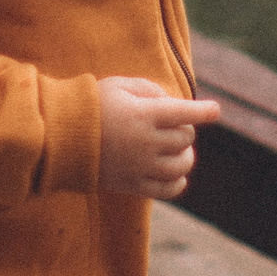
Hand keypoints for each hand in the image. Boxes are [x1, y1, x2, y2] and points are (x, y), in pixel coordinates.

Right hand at [97, 76, 217, 200]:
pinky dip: (178, 183)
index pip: (185, 113)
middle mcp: (147, 142)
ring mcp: (141, 166)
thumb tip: (172, 103)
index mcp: (144, 114)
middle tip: (176, 126)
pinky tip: (179, 176)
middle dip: (185, 130)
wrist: (60, 138)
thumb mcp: (119, 85)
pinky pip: (167, 190)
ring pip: (181, 165)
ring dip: (186, 156)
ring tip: (181, 150)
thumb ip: (149, 90)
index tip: (215, 110)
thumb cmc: (90, 106)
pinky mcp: (133, 184)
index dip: (203, 111)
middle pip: (184, 139)